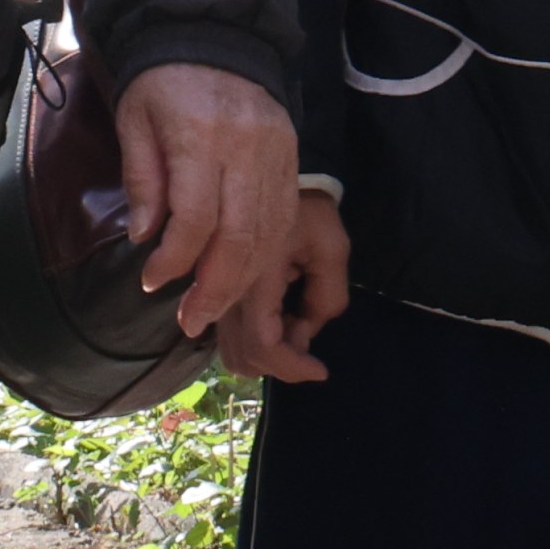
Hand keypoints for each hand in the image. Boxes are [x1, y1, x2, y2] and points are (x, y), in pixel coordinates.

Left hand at [111, 61, 298, 341]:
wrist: (216, 36)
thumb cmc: (164, 81)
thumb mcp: (135, 119)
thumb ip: (142, 178)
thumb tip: (147, 238)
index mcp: (201, 134)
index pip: (196, 215)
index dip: (175, 259)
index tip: (152, 283)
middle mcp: (246, 148)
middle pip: (239, 234)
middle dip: (215, 287)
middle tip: (192, 322)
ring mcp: (276, 155)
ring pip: (268, 233)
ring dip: (243, 281)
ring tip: (214, 309)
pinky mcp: (290, 159)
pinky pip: (283, 219)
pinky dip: (265, 256)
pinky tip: (243, 279)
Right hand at [216, 190, 351, 384]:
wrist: (272, 179)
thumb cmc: (309, 211)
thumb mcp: (331, 249)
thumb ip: (326, 297)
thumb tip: (304, 332)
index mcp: (254, 279)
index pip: (262, 344)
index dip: (292, 367)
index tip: (321, 369)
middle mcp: (227, 291)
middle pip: (243, 357)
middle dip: (281, 361)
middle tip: (307, 331)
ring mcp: (217, 295)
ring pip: (233, 353)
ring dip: (267, 354)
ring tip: (294, 322)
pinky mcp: (217, 294)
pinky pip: (231, 337)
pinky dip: (256, 342)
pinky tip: (280, 315)